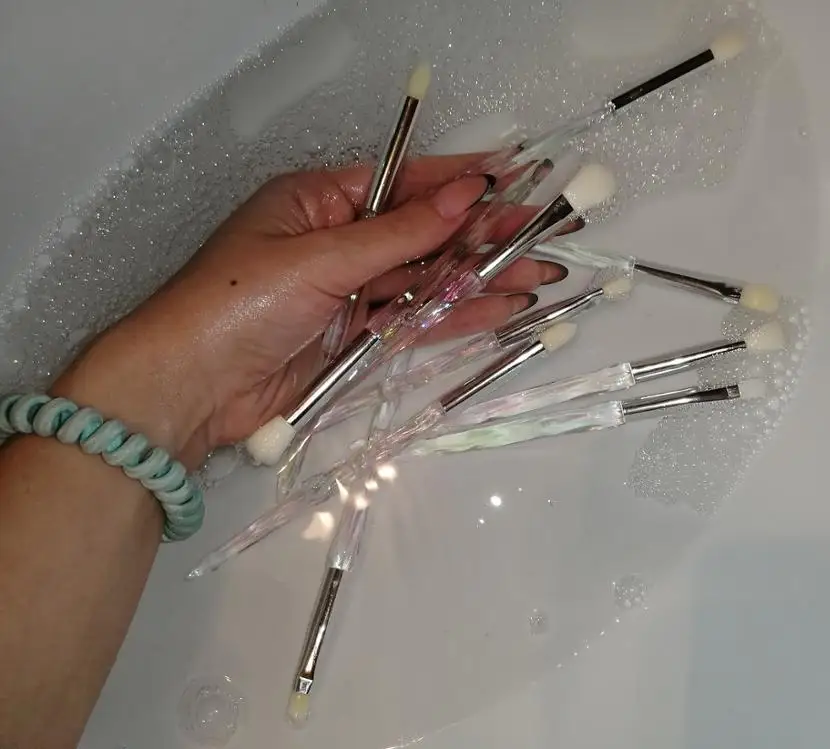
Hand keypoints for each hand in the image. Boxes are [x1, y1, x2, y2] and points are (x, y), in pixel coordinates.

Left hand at [52, 154, 570, 465]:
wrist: (189, 389)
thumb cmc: (237, 304)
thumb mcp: (320, 257)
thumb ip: (399, 233)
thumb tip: (466, 194)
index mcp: (318, 201)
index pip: (403, 183)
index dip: (460, 184)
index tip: (515, 183)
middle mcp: (338, 241)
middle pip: (423, 234)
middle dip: (483, 238)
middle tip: (545, 239)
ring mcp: (349, 292)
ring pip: (426, 280)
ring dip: (481, 280)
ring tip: (540, 278)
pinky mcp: (355, 339)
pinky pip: (415, 321)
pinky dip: (456, 316)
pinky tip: (501, 310)